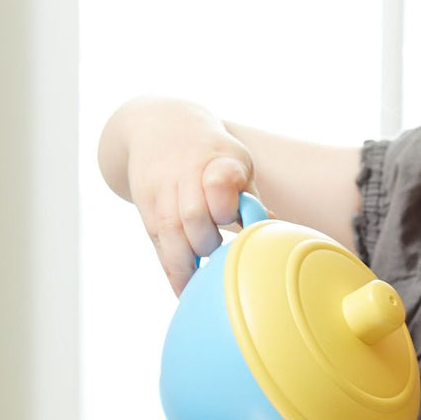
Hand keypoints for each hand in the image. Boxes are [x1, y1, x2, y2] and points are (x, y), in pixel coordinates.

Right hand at [106, 99, 258, 294]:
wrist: (158, 128)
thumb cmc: (211, 155)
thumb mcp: (235, 161)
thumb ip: (250, 196)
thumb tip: (274, 230)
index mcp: (216, 158)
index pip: (219, 183)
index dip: (226, 206)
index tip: (235, 218)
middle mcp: (183, 174)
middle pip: (193, 218)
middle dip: (209, 243)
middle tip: (225, 256)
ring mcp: (161, 193)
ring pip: (171, 237)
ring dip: (191, 267)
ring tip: (207, 285)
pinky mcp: (146, 212)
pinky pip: (160, 249)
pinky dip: (176, 275)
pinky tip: (190, 291)